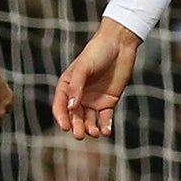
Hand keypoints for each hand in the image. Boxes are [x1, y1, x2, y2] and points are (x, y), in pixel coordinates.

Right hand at [53, 19, 140, 139]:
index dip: (62, 118)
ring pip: (89, 120)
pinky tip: (106, 131)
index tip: (65, 127)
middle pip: (75, 116)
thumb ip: (77, 87)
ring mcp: (94, 100)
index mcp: (67, 87)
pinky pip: (105, 118)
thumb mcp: (84, 67)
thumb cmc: (97, 52)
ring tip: (94, 133)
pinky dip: (105, 126)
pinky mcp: (108, 102)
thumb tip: (71, 107)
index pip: (61, 106)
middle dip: (77, 126)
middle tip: (80, 135)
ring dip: (90, 128)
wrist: (119, 45)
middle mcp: (79, 96)